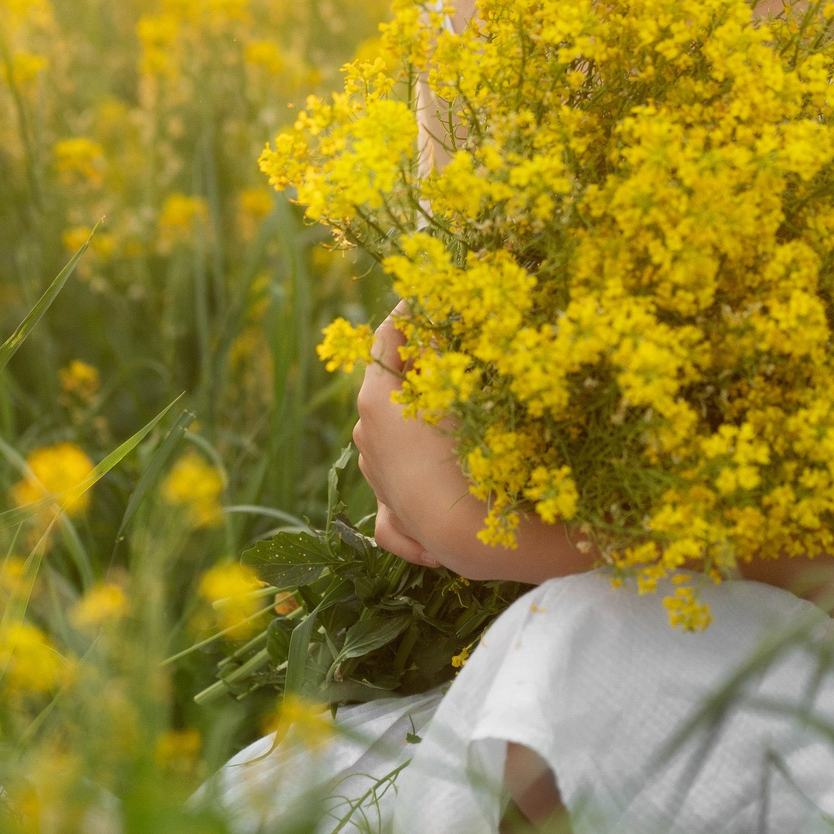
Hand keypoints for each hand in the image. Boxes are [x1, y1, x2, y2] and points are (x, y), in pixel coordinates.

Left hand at [353, 315, 590, 582]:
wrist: (466, 534)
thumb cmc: (466, 453)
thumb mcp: (455, 389)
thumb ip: (442, 348)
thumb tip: (436, 311)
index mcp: (376, 400)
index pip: (385, 339)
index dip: (407, 315)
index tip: (427, 300)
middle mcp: (366, 435)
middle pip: (387, 387)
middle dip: (416, 370)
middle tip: (449, 354)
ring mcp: (376, 475)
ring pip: (392, 435)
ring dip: (417, 422)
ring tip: (456, 414)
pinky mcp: (393, 514)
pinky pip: (400, 491)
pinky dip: (416, 483)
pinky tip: (437, 484)